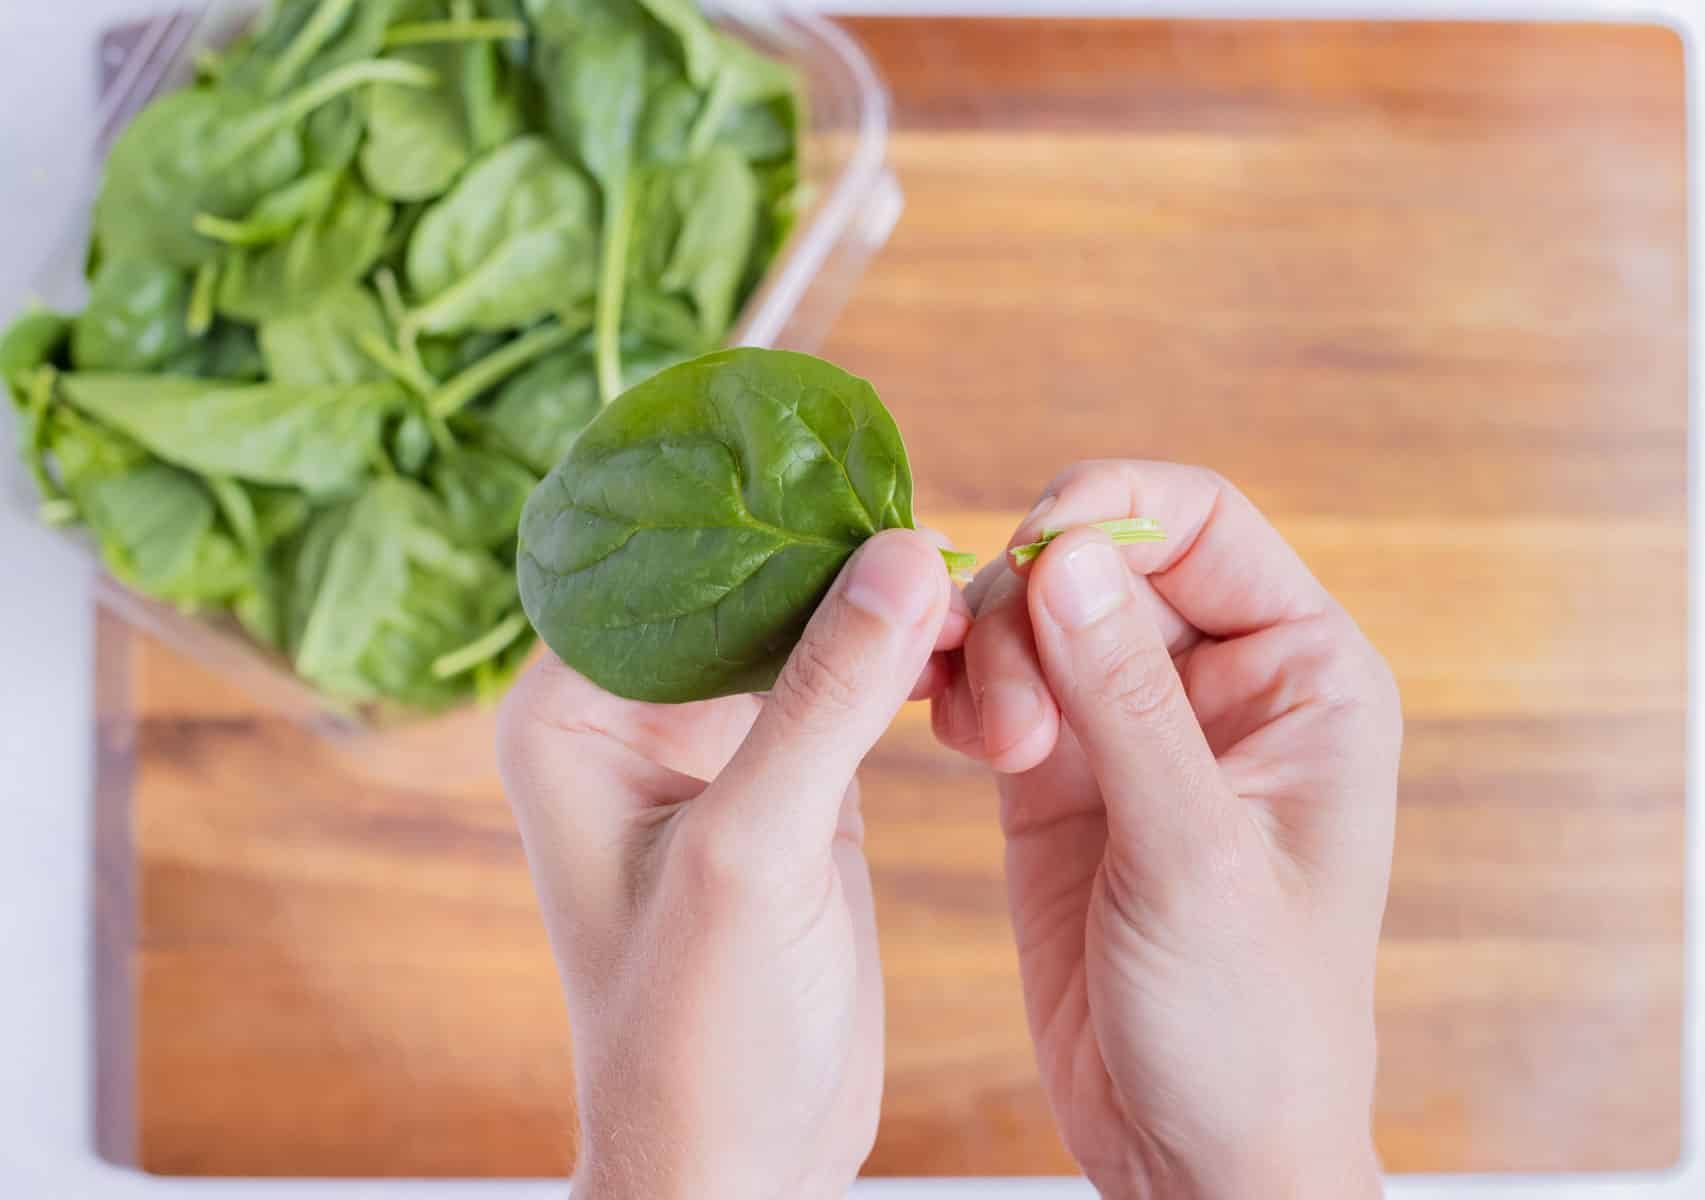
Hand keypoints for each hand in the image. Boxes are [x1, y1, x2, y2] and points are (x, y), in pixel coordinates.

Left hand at [499, 530, 963, 1199]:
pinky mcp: (792, 782)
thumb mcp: (754, 854)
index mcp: (573, 713)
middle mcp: (635, 714)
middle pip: (742, 579)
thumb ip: (824, 698)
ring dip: (881, 603)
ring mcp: (717, 746)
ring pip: (805, 625)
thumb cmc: (699, 1036)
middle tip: (928, 510)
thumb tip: (904, 552)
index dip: (747, 500)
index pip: (658, 555)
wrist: (742, 1165)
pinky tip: (966, 644)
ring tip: (965, 578)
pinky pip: (850, 685)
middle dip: (833, 546)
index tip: (844, 450)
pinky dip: (907, 661)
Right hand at [934, 462, 1399, 1199]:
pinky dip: (962, 689)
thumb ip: (1128, 699)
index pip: (1201, 523)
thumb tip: (1068, 558)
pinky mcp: (1064, 777)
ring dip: (990, 655)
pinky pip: (1000, 685)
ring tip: (993, 748)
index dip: (1109, 512)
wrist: (1197, 1152)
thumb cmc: (1250, 1025)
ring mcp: (1137, 729)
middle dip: (1033, 608)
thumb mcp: (1192, 856)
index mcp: (1303, 678)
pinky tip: (954, 733)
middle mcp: (1221, 687)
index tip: (1029, 555)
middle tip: (1009, 712)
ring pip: (1036, 619)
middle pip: (1101, 563)